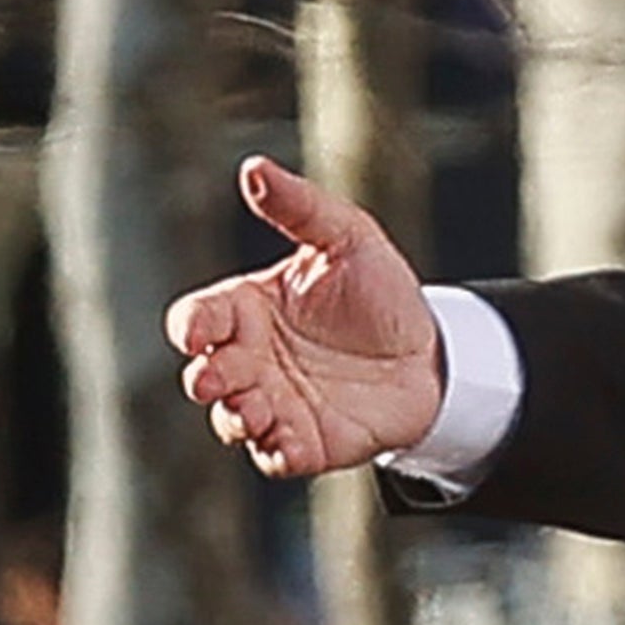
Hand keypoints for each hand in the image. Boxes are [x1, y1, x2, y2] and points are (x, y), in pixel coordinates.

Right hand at [166, 158, 443, 478]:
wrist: (434, 353)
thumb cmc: (381, 293)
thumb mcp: (348, 238)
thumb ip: (300, 208)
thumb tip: (253, 168)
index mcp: (247, 310)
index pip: (197, 319)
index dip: (191, 327)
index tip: (199, 333)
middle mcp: (250, 360)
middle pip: (206, 375)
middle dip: (206, 379)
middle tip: (216, 378)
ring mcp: (275, 404)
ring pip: (233, 420)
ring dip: (236, 417)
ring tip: (253, 409)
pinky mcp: (307, 442)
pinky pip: (276, 457)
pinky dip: (273, 452)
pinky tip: (283, 441)